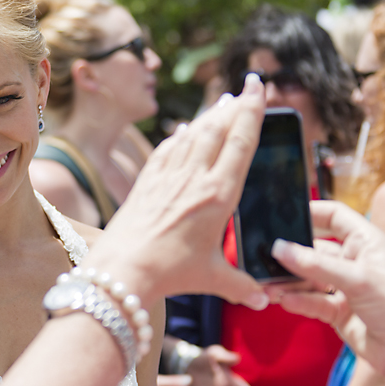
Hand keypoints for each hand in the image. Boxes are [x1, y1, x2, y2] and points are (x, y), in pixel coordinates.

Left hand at [84, 75, 268, 309]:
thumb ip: (241, 286)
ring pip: (193, 134)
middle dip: (235, 105)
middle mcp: (194, 178)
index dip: (253, 110)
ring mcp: (168, 176)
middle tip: (248, 88)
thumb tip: (262, 299)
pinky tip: (183, 129)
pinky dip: (178, 136)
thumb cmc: (169, 273)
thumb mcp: (212, 279)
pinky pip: (167, 149)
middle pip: (218, 129)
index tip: (259, 86)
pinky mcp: (146, 182)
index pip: (241, 141)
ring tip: (222, 102)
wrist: (123, 269)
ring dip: (209, 115)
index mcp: (219, 195)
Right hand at [270, 200, 384, 378]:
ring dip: (289, 282)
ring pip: (308, 277)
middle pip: (314, 248)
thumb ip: (316, 264)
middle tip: (266, 257)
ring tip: (269, 287)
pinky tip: (286, 301)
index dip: (310, 211)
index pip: (334, 216)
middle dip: (291, 254)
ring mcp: (345, 287)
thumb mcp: (357, 279)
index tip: (281, 214)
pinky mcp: (337, 311)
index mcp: (366, 242)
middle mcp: (354, 261)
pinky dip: (298, 301)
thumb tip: (280, 249)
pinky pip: (311, 301)